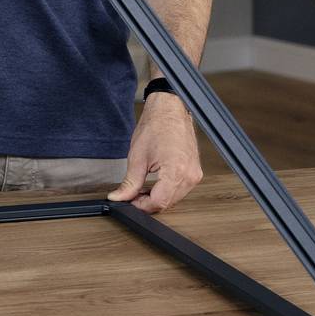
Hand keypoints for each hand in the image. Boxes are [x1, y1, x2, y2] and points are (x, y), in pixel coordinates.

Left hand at [106, 92, 203, 213]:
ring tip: (143, 188)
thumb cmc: (156, 126)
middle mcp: (189, 175)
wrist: (169, 110)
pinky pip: (180, 190)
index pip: (158, 202)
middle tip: (133, 195)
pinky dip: (166, 191)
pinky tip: (155, 184)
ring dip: (157, 198)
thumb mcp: (137, 157)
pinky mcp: (195, 172)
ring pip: (174, 199)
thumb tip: (119, 198)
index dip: (141, 205)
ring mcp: (194, 174)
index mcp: (176, 171)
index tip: (130, 201)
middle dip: (148, 203)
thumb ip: (129, 183)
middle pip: (167, 203)